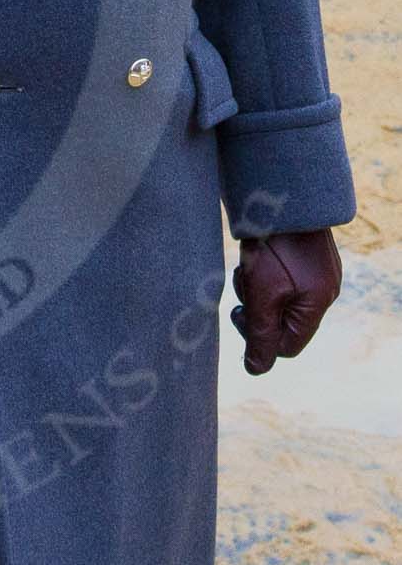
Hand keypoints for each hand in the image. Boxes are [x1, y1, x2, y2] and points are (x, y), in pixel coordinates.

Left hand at [230, 228, 342, 374]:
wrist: (280, 193)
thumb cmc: (273, 245)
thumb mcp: (262, 294)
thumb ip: (259, 335)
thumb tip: (256, 370)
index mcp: (319, 304)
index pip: (286, 346)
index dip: (258, 338)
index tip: (240, 313)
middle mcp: (325, 291)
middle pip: (283, 323)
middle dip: (258, 309)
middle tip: (244, 287)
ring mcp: (318, 273)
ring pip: (280, 300)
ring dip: (258, 289)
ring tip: (248, 266)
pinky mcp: (307, 258)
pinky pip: (284, 281)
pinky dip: (265, 274)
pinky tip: (254, 257)